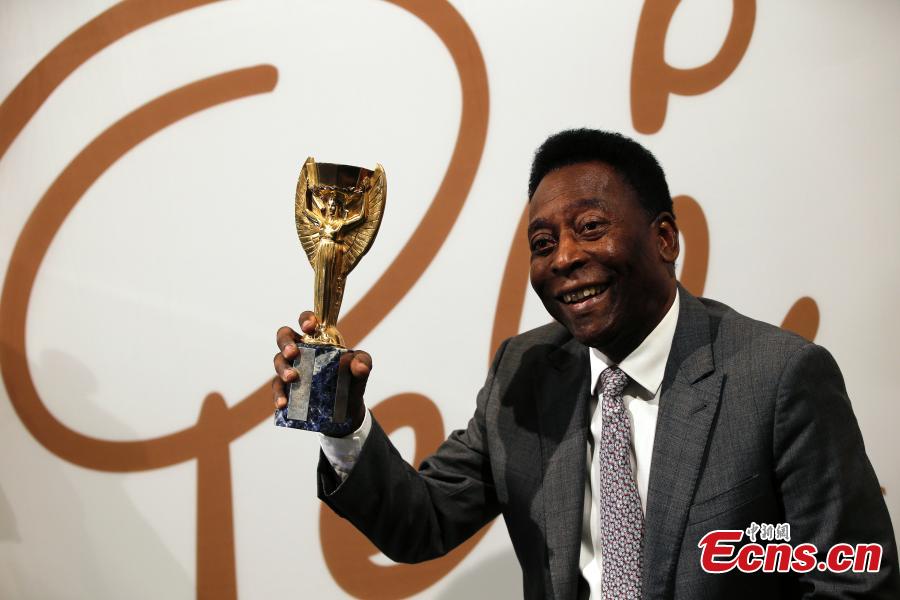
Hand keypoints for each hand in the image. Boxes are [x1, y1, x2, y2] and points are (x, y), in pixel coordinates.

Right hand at [272, 311, 370, 433]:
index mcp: (317, 339)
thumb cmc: (351, 380)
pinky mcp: (287, 388)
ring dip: (282, 368)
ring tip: (292, 378)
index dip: (305, 319)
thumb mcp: (361, 369)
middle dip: (285, 343)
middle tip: (293, 353)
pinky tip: (283, 403)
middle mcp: (301, 350)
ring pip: (278, 361)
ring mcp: (291, 368)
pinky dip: (278, 395)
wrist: (347, 410)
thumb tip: (359, 367)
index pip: (307, 321)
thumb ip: (363, 362)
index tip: (309, 327)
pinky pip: (277, 388)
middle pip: (284, 336)